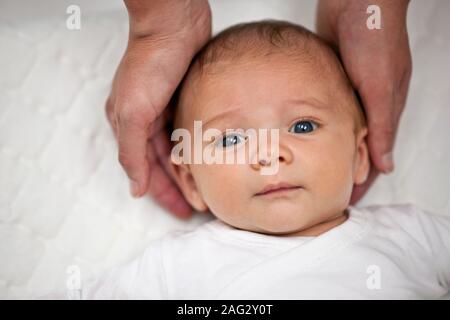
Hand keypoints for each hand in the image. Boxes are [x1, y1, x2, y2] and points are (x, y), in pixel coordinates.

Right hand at [106, 0, 211, 217]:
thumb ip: (132, 152)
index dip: (162, 193)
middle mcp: (144, 119)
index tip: (181, 211)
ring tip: (204, 187)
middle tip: (196, 206)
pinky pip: (188, 132)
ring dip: (188, 169)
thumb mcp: (133, 111)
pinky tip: (207, 157)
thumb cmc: (150, 62)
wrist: (174, 23)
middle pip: (161, 163)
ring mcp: (163, 109)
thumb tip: (134, 187)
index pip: (144, 169)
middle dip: (177, 186)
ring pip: (176, 149)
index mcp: (127, 124)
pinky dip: (196, 147)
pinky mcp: (181, 98)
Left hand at [316, 0, 411, 202]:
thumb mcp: (381, 85)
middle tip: (322, 191)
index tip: (345, 200)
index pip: (374, 154)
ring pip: (337, 130)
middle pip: (353, 146)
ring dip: (326, 149)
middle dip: (340, 169)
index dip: (361, 179)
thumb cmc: (375, 37)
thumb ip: (381, 124)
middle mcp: (367, 103)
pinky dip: (315, 125)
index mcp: (384, 108)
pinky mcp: (332, 77)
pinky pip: (323, 108)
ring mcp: (349, 90)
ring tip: (307, 169)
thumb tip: (385, 163)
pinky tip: (299, 135)